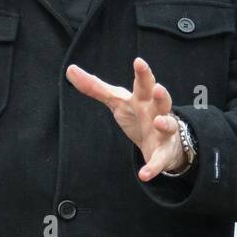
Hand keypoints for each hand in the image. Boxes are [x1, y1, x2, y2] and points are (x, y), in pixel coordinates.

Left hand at [66, 57, 185, 180]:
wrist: (166, 142)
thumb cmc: (140, 115)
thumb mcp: (118, 101)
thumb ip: (95, 87)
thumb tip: (69, 69)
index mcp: (143, 99)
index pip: (143, 83)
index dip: (142, 73)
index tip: (138, 61)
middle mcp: (157, 112)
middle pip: (161, 100)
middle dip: (160, 94)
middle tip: (158, 87)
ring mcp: (163, 132)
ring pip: (168, 125)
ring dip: (165, 123)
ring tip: (159, 121)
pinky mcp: (163, 154)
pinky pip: (159, 161)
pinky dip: (153, 167)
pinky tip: (144, 174)